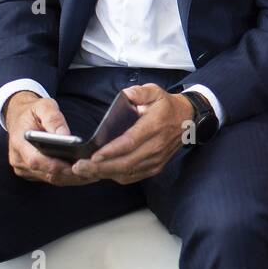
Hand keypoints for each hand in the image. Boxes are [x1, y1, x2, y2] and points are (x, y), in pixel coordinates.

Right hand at [4, 91, 96, 185]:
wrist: (19, 117)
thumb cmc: (33, 111)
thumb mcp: (44, 106)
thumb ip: (53, 119)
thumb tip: (64, 135)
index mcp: (19, 143)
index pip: (36, 160)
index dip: (56, 166)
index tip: (76, 165)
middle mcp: (18, 160)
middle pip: (46, 173)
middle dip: (69, 174)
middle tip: (92, 172)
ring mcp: (23, 168)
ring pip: (50, 178)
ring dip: (71, 178)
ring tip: (92, 174)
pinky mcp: (31, 172)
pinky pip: (50, 178)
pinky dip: (67, 177)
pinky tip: (84, 173)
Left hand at [70, 84, 192, 184]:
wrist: (188, 119)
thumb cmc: (166, 106)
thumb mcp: (154, 91)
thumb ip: (138, 92)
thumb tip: (123, 96)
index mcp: (154, 125)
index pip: (131, 141)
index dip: (112, 151)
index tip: (93, 156)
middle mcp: (156, 145)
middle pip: (126, 162)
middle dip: (101, 167)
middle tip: (79, 167)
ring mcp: (157, 159)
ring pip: (128, 172)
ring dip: (105, 173)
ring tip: (84, 171)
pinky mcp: (156, 167)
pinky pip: (133, 176)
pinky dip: (116, 176)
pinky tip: (102, 172)